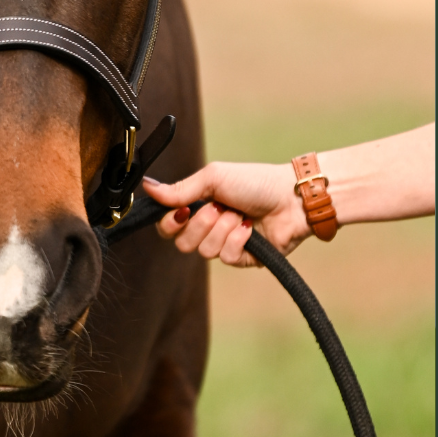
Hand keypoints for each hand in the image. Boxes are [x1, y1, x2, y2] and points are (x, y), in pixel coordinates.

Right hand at [142, 161, 307, 267]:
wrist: (291, 197)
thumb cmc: (253, 182)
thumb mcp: (212, 179)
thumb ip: (179, 189)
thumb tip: (146, 186)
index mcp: (196, 207)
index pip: (167, 227)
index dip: (169, 223)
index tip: (181, 211)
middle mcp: (208, 227)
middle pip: (182, 242)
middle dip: (200, 224)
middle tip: (218, 208)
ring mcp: (225, 243)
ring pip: (204, 251)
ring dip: (222, 229)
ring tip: (238, 215)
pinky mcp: (243, 258)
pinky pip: (226, 258)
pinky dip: (237, 240)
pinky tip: (249, 228)